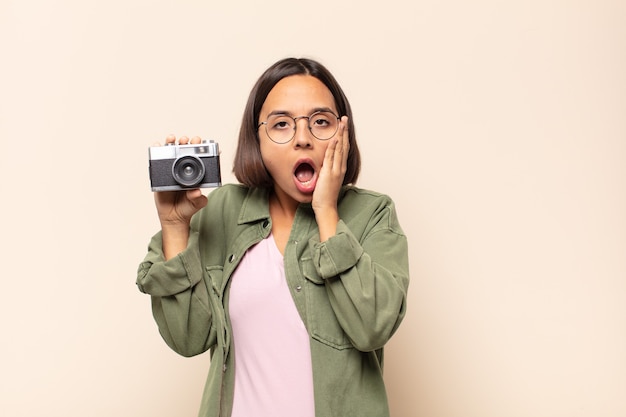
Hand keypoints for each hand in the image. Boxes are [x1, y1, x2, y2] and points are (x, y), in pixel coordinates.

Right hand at [153, 135, 207, 258]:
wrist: (174, 217)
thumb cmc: (187, 208)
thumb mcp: (196, 203)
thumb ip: (198, 199)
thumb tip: (197, 192)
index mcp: (194, 173)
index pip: (197, 157)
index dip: (199, 148)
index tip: (201, 142)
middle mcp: (182, 170)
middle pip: (184, 152)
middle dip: (185, 142)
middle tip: (187, 140)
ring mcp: (170, 171)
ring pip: (170, 153)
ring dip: (171, 143)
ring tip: (172, 138)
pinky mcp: (160, 175)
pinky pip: (157, 162)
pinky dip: (156, 152)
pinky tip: (157, 145)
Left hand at [312, 116, 348, 239]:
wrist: (325, 207)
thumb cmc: (324, 196)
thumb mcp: (325, 179)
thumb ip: (325, 170)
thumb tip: (322, 163)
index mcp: (339, 168)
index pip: (343, 149)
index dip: (343, 136)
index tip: (343, 126)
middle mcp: (340, 167)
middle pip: (344, 145)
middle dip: (344, 131)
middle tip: (344, 119)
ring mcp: (336, 170)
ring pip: (340, 149)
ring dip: (341, 135)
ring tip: (342, 123)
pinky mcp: (329, 173)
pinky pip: (331, 157)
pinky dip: (334, 147)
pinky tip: (335, 138)